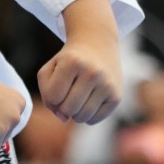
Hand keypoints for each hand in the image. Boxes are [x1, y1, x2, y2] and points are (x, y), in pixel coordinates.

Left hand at [38, 0, 121, 124]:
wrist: (97, 44)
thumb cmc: (69, 60)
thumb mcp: (50, 68)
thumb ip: (47, 93)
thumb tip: (63, 118)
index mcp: (72, 62)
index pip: (54, 97)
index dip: (50, 97)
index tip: (56, 88)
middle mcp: (92, 73)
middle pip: (68, 109)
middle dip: (62, 106)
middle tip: (66, 93)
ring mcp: (107, 84)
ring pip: (82, 117)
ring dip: (74, 113)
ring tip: (76, 98)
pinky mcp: (116, 96)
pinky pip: (95, 120)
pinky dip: (87, 116)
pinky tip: (88, 101)